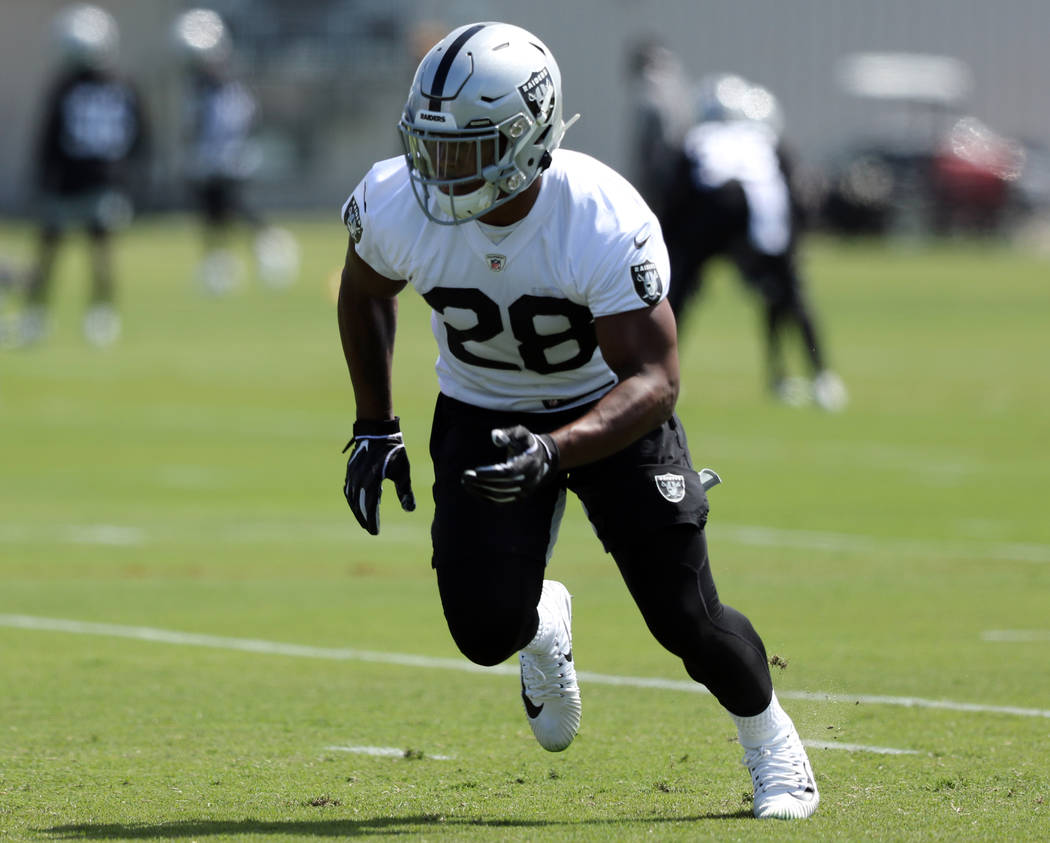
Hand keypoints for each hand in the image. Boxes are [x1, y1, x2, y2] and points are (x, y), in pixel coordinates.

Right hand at [342, 417, 414, 534]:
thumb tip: (410, 510)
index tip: (375, 532)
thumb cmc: (393, 450)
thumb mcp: (403, 471)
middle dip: (364, 518)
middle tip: (370, 529)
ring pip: (352, 498)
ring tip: (364, 520)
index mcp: (373, 479)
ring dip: (357, 511)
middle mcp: (360, 478)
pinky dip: (352, 500)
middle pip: (359, 504)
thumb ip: (405, 491)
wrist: (377, 430)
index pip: (370, 506)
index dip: (372, 520)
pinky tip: (356, 504)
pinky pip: (348, 489)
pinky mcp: (350, 470)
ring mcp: (352, 474)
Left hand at [461, 426, 558, 502]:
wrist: (541, 459)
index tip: (476, 470)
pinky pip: (500, 501)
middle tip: (464, 475)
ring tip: (465, 482)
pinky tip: (473, 489)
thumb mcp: (521, 433)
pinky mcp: (518, 498)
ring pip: (500, 496)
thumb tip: (495, 437)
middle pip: (502, 485)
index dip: (492, 473)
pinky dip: (485, 497)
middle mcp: (528, 481)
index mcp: (529, 464)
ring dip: (480, 490)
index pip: (509, 473)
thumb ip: (509, 433)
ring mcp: (524, 492)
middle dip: (482, 482)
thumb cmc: (526, 444)